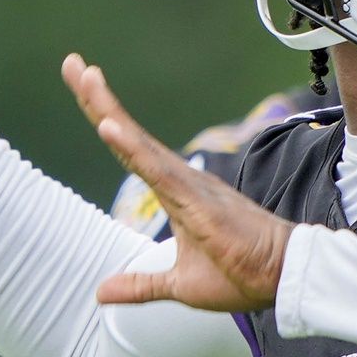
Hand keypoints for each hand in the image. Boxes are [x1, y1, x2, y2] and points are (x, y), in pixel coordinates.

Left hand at [62, 54, 292, 312]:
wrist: (283, 278)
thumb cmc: (241, 274)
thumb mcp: (179, 285)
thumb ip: (140, 285)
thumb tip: (101, 292)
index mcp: (174, 191)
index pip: (130, 149)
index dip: (104, 117)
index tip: (83, 85)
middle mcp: (179, 179)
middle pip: (129, 135)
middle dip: (98, 100)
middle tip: (73, 64)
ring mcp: (188, 186)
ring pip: (140, 144)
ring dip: (110, 112)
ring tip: (85, 78)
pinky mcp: (197, 202)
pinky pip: (157, 172)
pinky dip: (132, 149)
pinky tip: (109, 127)